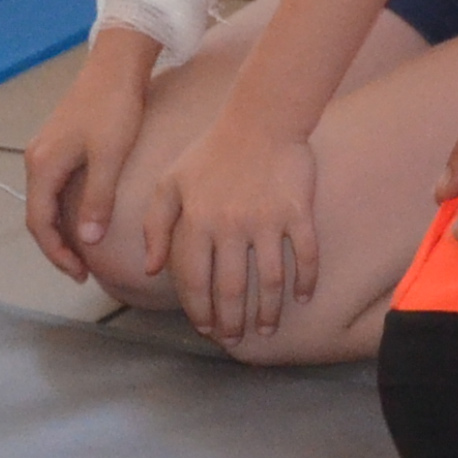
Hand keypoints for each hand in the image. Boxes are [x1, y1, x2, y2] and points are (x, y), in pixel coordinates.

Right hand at [19, 34, 155, 281]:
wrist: (117, 64)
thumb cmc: (114, 108)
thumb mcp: (109, 158)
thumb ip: (96, 201)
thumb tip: (86, 242)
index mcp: (42, 166)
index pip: (39, 223)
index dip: (57, 254)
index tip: (80, 274)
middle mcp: (36, 159)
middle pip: (37, 215)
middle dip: (57, 246)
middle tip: (81, 270)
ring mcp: (46, 150)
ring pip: (45, 201)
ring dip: (60, 229)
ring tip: (84, 250)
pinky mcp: (59, 143)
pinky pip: (54, 187)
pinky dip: (64, 209)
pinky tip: (85, 217)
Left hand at [157, 120, 319, 344]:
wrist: (260, 118)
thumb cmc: (211, 151)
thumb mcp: (170, 182)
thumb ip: (155, 225)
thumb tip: (152, 269)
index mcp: (198, 221)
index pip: (195, 280)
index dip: (199, 309)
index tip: (205, 327)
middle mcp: (231, 226)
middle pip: (232, 288)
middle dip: (232, 321)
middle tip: (235, 339)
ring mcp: (266, 220)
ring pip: (270, 280)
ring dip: (267, 311)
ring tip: (265, 329)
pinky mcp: (297, 211)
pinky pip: (305, 254)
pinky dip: (306, 280)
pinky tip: (303, 297)